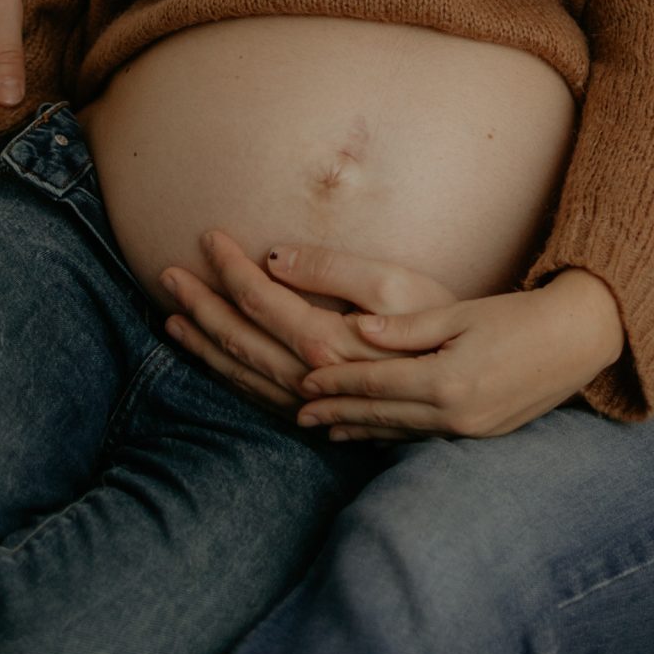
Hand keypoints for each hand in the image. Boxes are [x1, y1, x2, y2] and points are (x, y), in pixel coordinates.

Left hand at [158, 234, 460, 412]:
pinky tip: (217, 364)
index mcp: (329, 343)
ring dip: (206, 346)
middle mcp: (315, 380)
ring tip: (173, 320)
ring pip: (245, 375)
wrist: (488, 380)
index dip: (230, 267)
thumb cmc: (450, 324)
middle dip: (201, 305)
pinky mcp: (331, 416)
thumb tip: (274, 258)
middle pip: (241, 341)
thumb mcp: (397, 286)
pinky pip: (263, 401)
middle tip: (166, 275)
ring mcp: (320, 404)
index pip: (261, 301)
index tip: (206, 236)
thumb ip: (333, 272)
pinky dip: (232, 379)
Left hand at [297, 270, 625, 442]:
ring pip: (400, 432)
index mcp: (445, 380)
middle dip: (338, 413)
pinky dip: (394, 437)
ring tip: (327, 430)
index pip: (376, 383)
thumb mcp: (460, 313)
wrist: (576, 340)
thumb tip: (358, 330)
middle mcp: (454, 414)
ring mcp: (469, 430)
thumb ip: (407, 327)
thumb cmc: (519, 316)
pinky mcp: (481, 434)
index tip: (304, 383)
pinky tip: (376, 436)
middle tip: (299, 415)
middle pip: (381, 414)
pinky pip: (425, 438)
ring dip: (361, 430)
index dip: (337, 383)